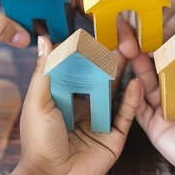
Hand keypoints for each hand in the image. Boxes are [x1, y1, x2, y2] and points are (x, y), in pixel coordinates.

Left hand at [13, 37, 142, 174]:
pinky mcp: (114, 136)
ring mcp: (100, 121)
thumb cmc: (38, 141)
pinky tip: (136, 83)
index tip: (97, 33)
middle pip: (98, 78)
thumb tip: (44, 40)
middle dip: (108, 59)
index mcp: (62, 98)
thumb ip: (45, 70)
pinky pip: (126, 115)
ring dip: (123, 73)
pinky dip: (133, 99)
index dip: (86, 53)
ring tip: (132, 53)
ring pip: (115, 93)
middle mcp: (83, 108)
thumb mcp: (38, 101)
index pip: (76, 70)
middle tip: (121, 38)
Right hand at [131, 33, 174, 174]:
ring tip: (130, 52)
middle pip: (160, 70)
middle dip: (149, 54)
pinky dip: (133, 96)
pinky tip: (130, 82)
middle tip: (137, 37)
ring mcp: (166, 109)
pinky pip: (140, 109)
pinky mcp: (155, 126)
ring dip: (138, 70)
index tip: (159, 28)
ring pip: (147, 85)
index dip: (169, 44)